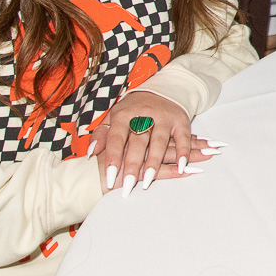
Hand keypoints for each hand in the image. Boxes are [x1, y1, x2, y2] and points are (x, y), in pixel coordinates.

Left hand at [96, 91, 211, 196]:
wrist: (160, 89)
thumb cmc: (132, 110)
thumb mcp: (113, 117)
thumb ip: (101, 134)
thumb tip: (92, 152)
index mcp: (124, 114)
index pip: (117, 138)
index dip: (113, 158)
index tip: (109, 178)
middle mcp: (145, 114)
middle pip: (138, 141)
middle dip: (133, 164)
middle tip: (128, 185)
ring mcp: (164, 116)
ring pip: (159, 140)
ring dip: (154, 161)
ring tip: (148, 180)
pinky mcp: (180, 120)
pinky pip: (183, 137)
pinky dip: (183, 152)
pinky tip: (180, 167)